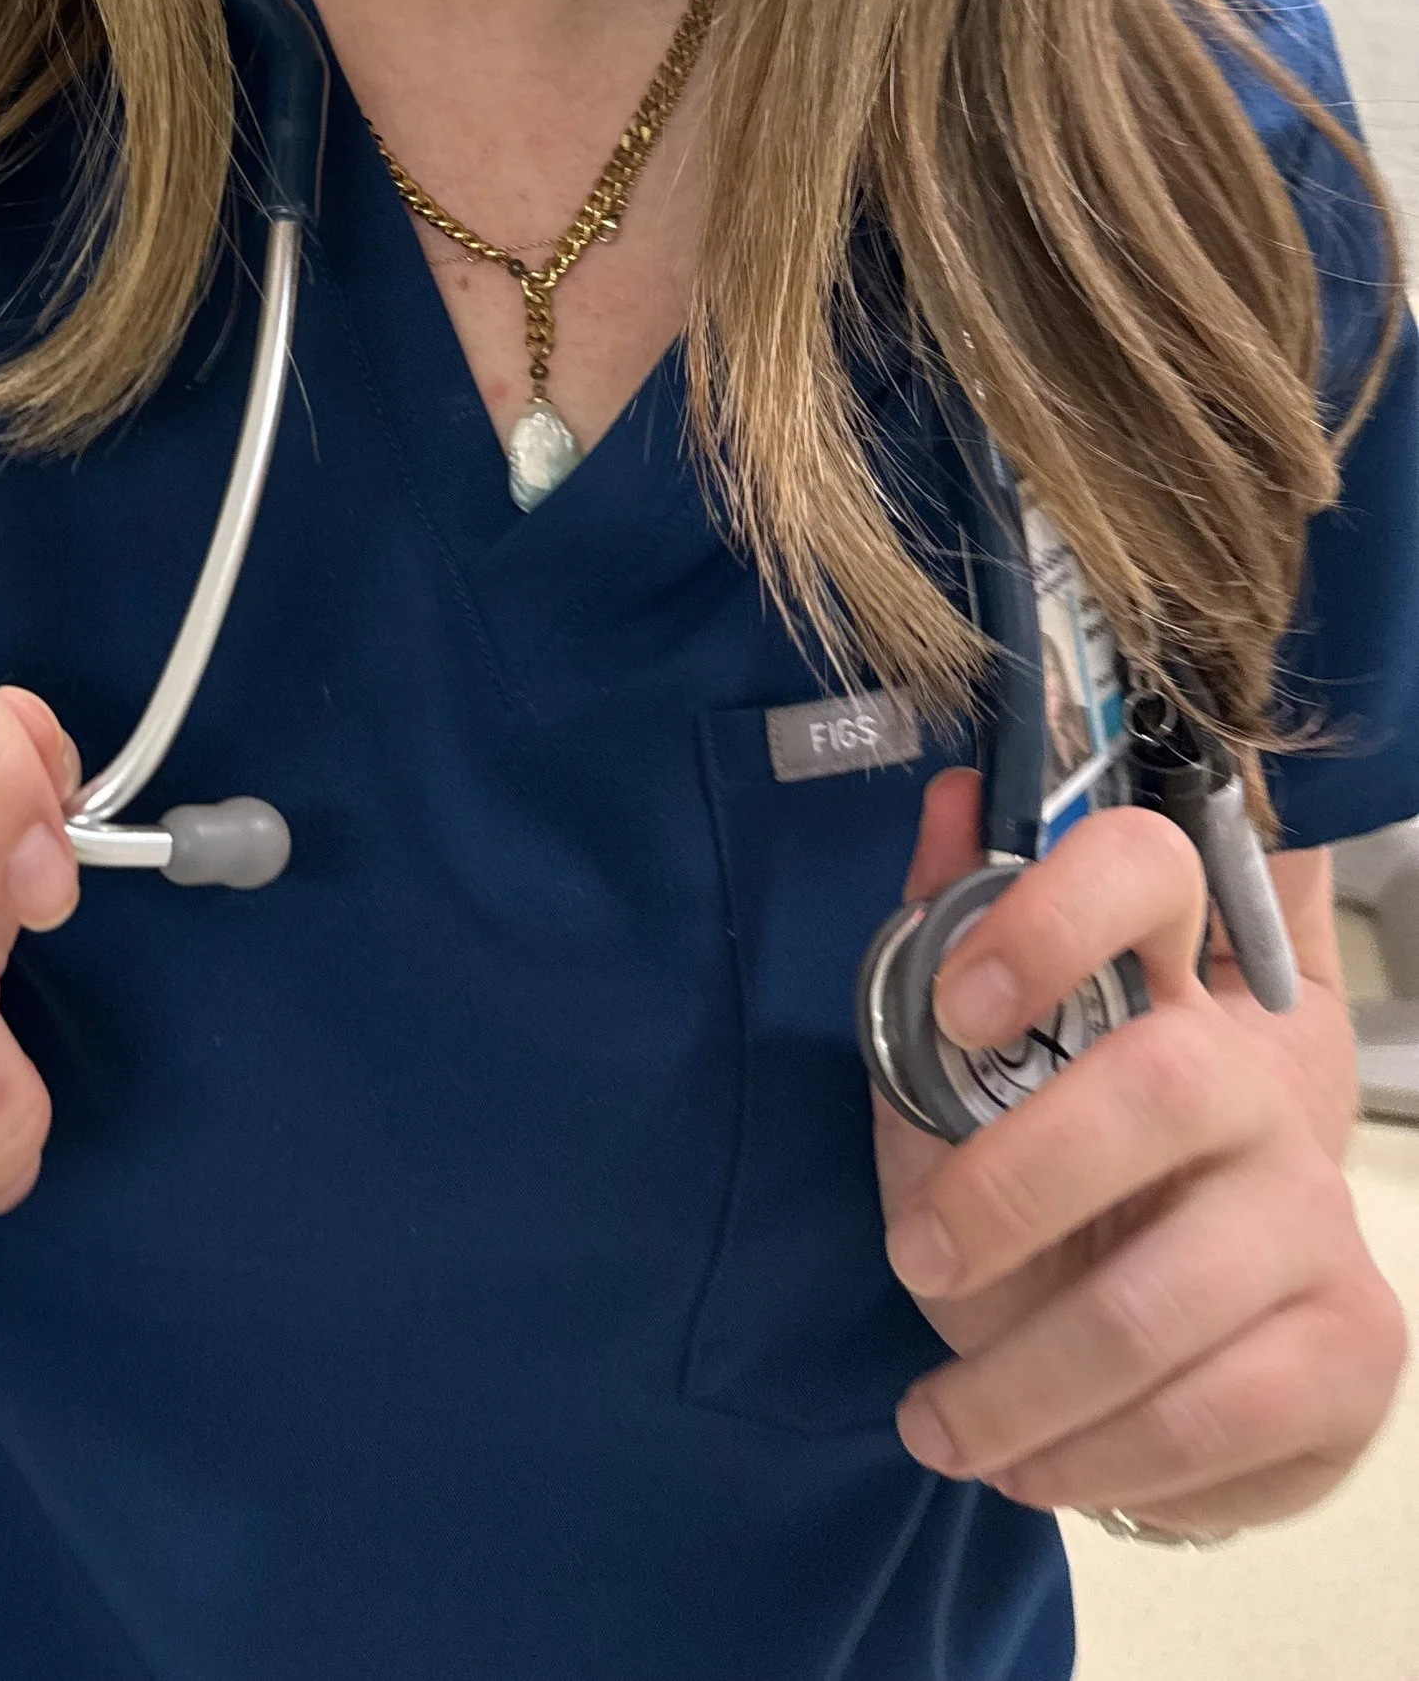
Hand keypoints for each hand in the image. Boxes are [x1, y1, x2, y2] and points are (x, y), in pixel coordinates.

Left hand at [872, 770, 1405, 1534]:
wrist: (1180, 1334)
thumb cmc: (1051, 1180)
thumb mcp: (967, 1070)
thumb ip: (936, 956)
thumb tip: (946, 800)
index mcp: (1158, 978)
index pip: (1146, 872)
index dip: (1053, 915)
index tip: (958, 1004)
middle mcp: (1252, 1075)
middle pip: (1160, 1086)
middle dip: (1012, 1189)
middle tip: (916, 1262)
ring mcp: (1314, 1210)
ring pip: (1171, 1296)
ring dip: (1025, 1382)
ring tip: (940, 1424)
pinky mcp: (1352, 1345)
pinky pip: (1216, 1415)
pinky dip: (1099, 1459)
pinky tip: (1034, 1467)